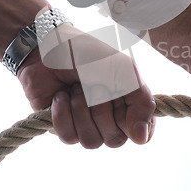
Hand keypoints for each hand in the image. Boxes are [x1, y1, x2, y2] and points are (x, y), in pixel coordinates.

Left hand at [17, 31, 156, 147]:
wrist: (48, 48)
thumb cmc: (89, 54)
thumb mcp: (124, 70)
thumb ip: (142, 103)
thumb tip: (142, 139)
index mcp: (130, 104)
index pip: (142, 135)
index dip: (131, 121)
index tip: (121, 99)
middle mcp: (111, 118)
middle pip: (114, 140)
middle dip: (101, 111)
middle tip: (94, 86)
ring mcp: (87, 124)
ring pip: (91, 142)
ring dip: (81, 111)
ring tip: (75, 88)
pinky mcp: (63, 127)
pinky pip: (68, 137)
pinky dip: (63, 114)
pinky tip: (61, 95)